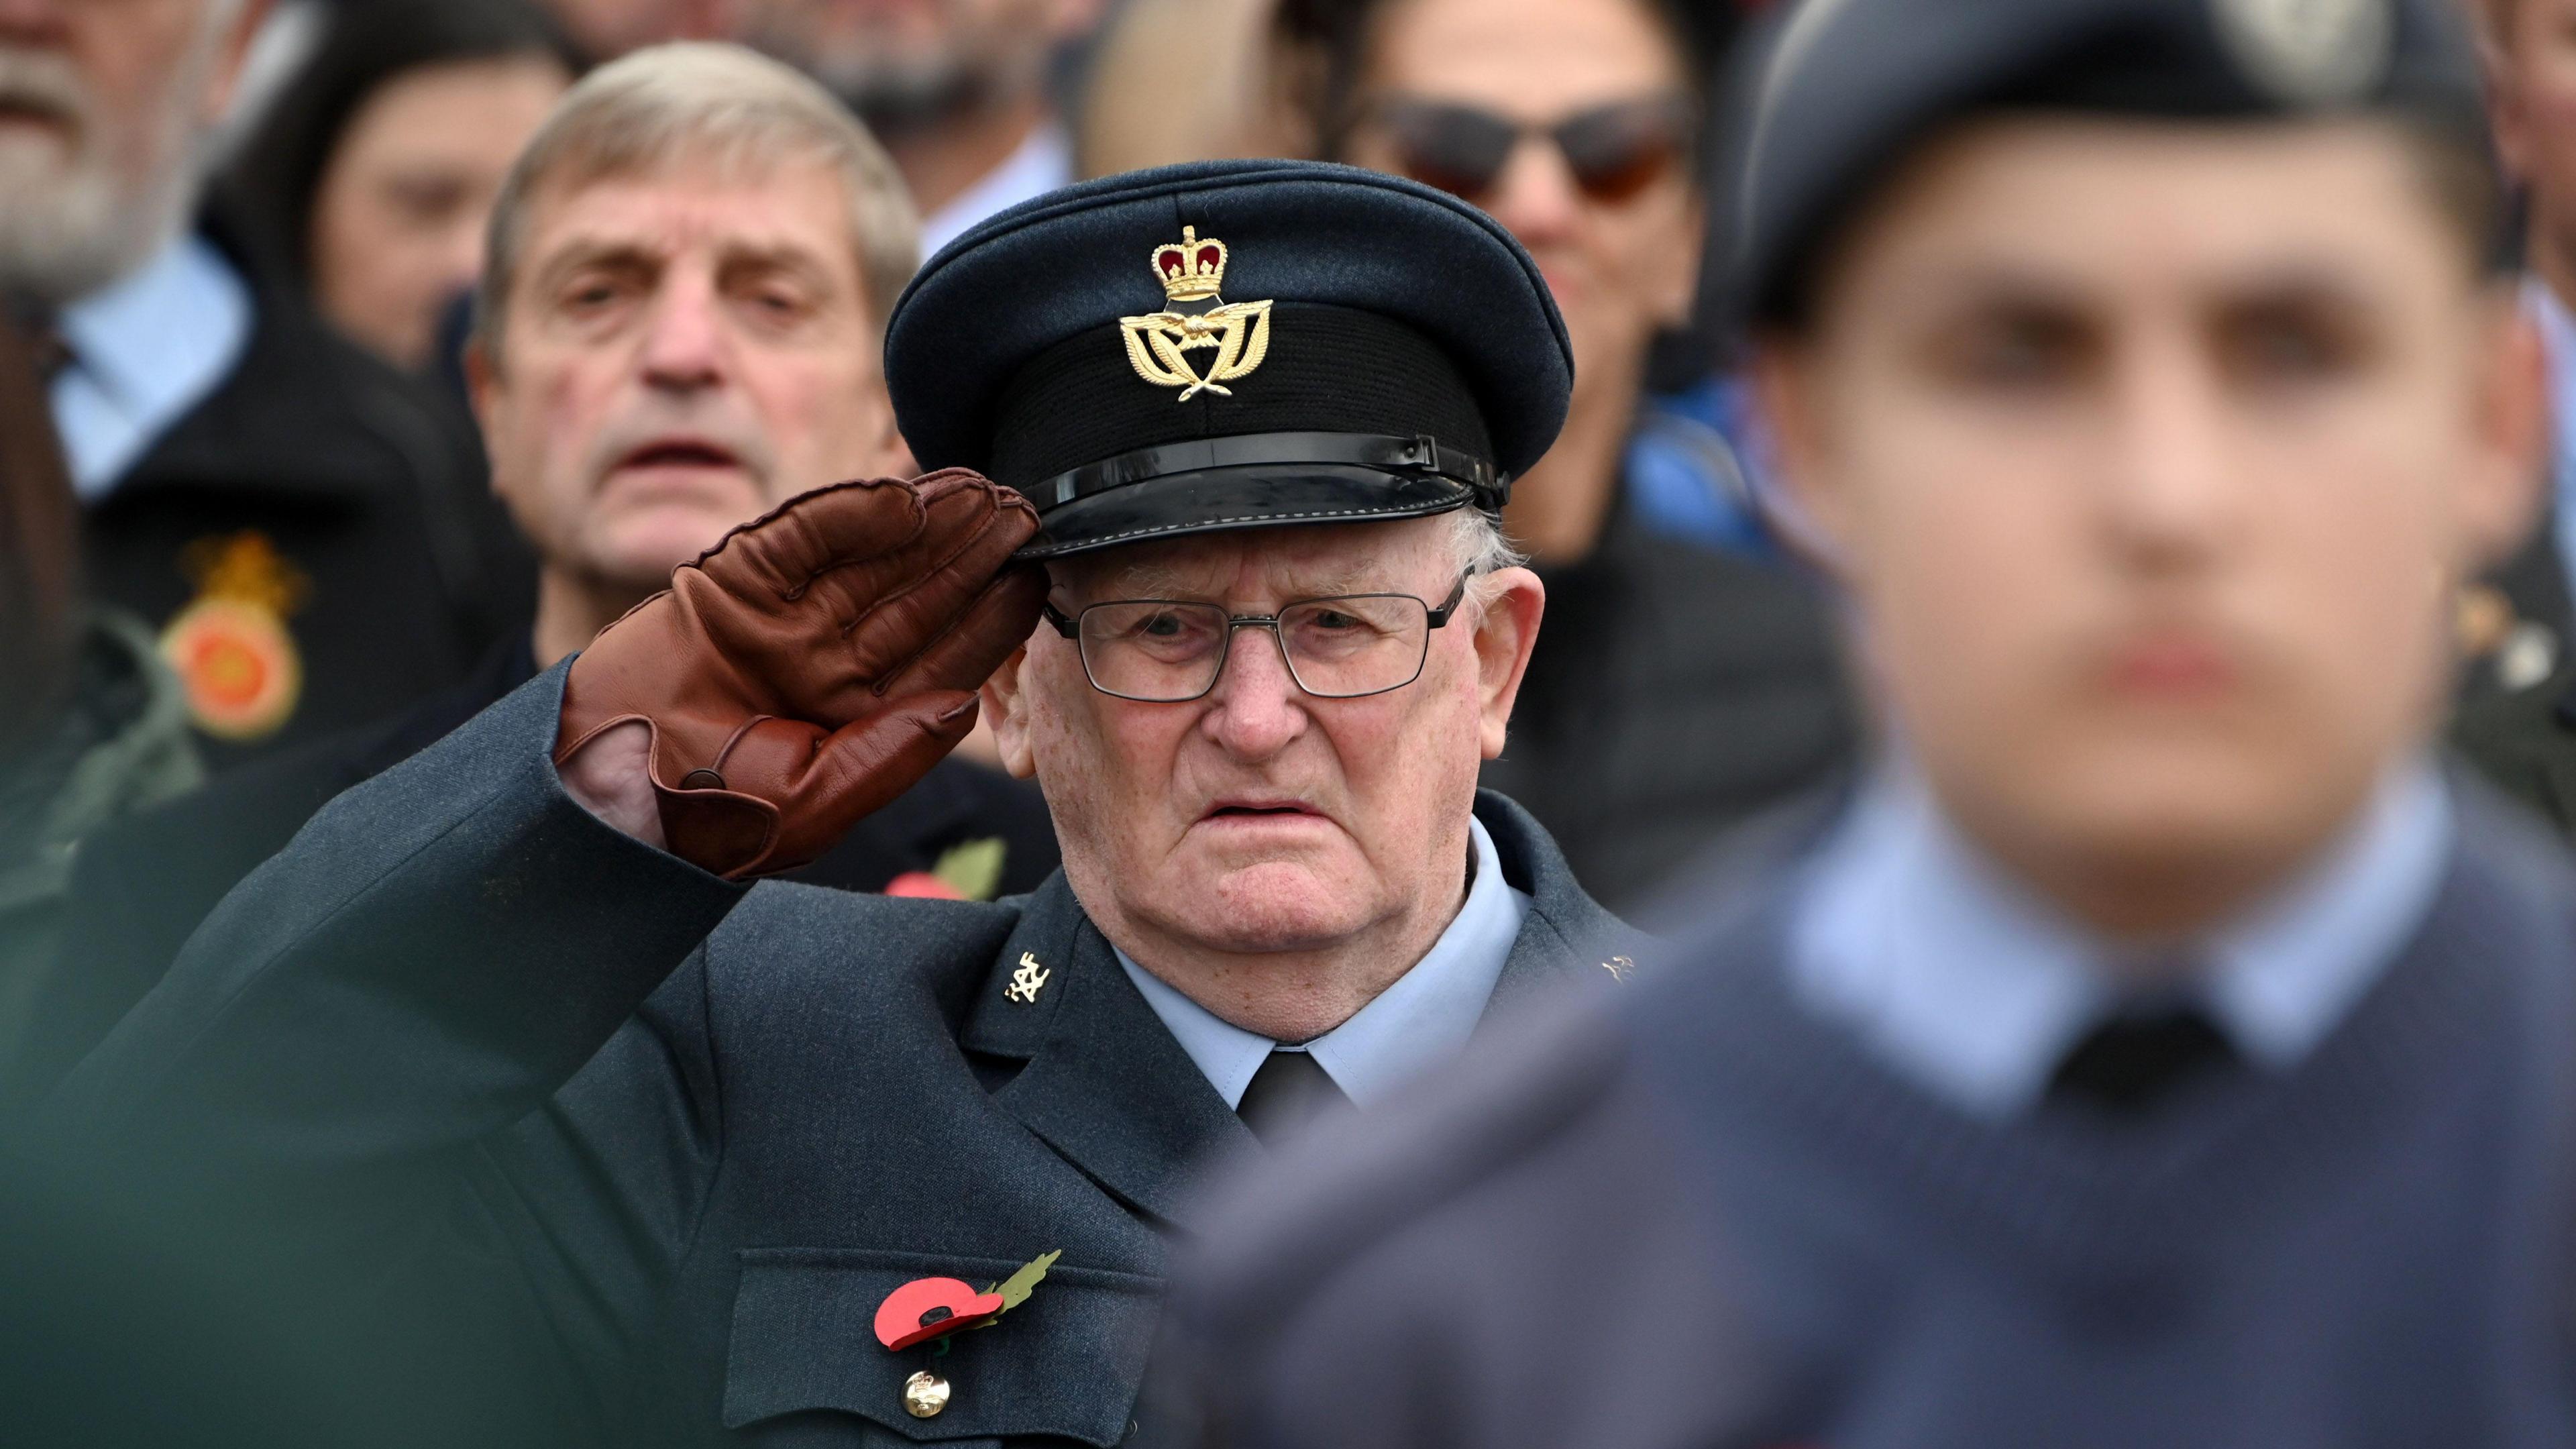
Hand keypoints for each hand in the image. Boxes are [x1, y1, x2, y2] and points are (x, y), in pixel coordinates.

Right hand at [554, 470, 1045, 877]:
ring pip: (869, 559)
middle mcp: (825, 661)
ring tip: (979, 489)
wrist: (599, 790)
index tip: (1038, 579)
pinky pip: (802, 539)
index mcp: (853, 715)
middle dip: (969, 554)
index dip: (991, 618)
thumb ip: (891, 755)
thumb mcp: (812, 804)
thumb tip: (965, 706)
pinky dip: (850, 515)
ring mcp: (782, 618)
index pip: (941, 658)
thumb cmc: (702, 818)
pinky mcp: (734, 581)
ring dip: (925, 522)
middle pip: (914, 597)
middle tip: (1024, 511)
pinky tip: (903, 496)